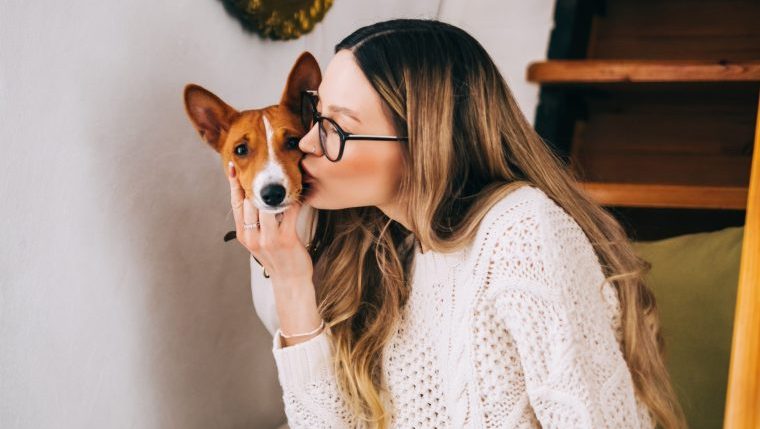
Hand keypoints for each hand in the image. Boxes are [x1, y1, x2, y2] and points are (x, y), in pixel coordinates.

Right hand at [227, 161, 312, 285]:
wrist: (290, 281)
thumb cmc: (277, 258)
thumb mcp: (258, 241)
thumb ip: (254, 222)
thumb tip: (255, 197)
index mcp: (243, 235)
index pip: (235, 204)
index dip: (234, 184)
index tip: (233, 166)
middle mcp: (251, 236)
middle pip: (249, 200)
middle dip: (257, 182)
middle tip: (265, 166)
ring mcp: (267, 238)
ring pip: (266, 204)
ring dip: (276, 190)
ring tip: (283, 177)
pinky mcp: (285, 239)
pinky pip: (289, 211)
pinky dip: (294, 200)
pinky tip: (299, 193)